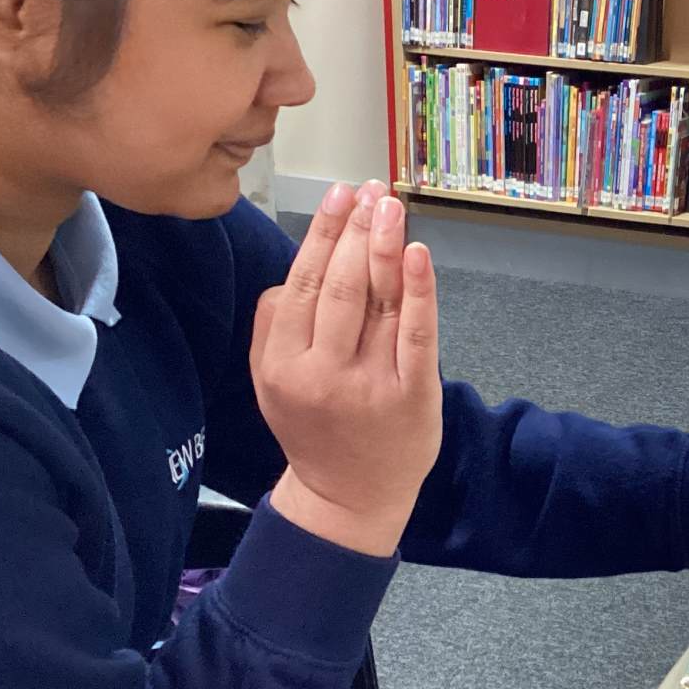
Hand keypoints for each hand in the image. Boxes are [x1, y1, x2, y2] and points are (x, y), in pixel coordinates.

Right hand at [252, 180, 441, 556]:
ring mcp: (370, 385)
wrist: (349, 497)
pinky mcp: (413, 395)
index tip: (338, 196)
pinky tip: (417, 252)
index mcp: (281, 365)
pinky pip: (417, 333)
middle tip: (369, 191)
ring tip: (389, 204)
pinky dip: (419, 290)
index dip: (321, 234)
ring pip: (377, 302)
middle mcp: (322, 373)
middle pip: (338, 285)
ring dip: (384, 245)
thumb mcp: (269, 383)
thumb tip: (295, 267)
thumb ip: (270, 326)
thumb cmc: (314, 427)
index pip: (301, 284)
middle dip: (354, 230)